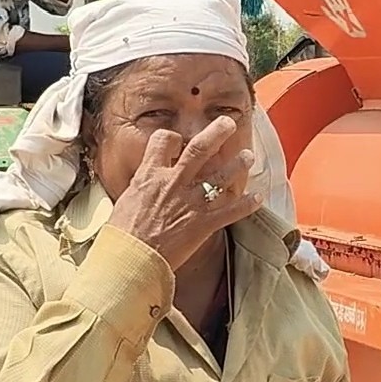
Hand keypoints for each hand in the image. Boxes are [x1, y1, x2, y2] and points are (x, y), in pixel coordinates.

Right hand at [107, 117, 258, 269]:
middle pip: (199, 149)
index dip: (172, 137)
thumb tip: (145, 183)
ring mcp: (191, 202)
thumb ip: (142, 187)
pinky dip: (247, 204)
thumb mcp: (126, 200)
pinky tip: (258, 197)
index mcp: (150, 175)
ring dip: (237, 164)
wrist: (131, 258)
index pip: (163, 141)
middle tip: (229, 122)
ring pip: (221, 176)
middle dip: (216, 132)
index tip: (178, 139)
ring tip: (248, 155)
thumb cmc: (123, 234)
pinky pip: (231, 210)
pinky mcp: (204, 223)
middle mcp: (174, 183)